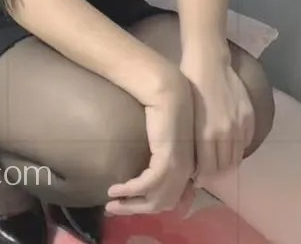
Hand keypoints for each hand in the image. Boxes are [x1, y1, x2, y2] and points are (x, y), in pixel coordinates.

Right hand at [105, 70, 194, 214]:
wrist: (166, 89)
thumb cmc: (163, 108)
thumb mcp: (164, 138)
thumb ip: (162, 155)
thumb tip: (148, 174)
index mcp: (189, 166)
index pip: (171, 198)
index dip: (149, 206)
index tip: (129, 205)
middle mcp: (188, 170)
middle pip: (163, 203)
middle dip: (137, 210)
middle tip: (114, 209)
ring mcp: (179, 166)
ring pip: (155, 199)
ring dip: (130, 205)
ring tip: (111, 203)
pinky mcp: (167, 159)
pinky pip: (147, 184)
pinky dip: (130, 190)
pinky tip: (114, 189)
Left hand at [181, 53, 254, 182]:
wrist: (207, 62)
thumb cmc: (189, 87)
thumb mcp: (185, 117)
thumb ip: (191, 142)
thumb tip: (193, 163)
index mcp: (205, 134)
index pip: (209, 170)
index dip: (203, 176)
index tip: (197, 176)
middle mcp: (225, 132)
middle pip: (225, 166)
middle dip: (216, 172)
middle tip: (208, 169)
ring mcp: (239, 124)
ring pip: (237, 156)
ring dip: (228, 162)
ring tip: (218, 159)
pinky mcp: (249, 115)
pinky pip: (247, 141)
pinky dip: (239, 147)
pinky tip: (229, 144)